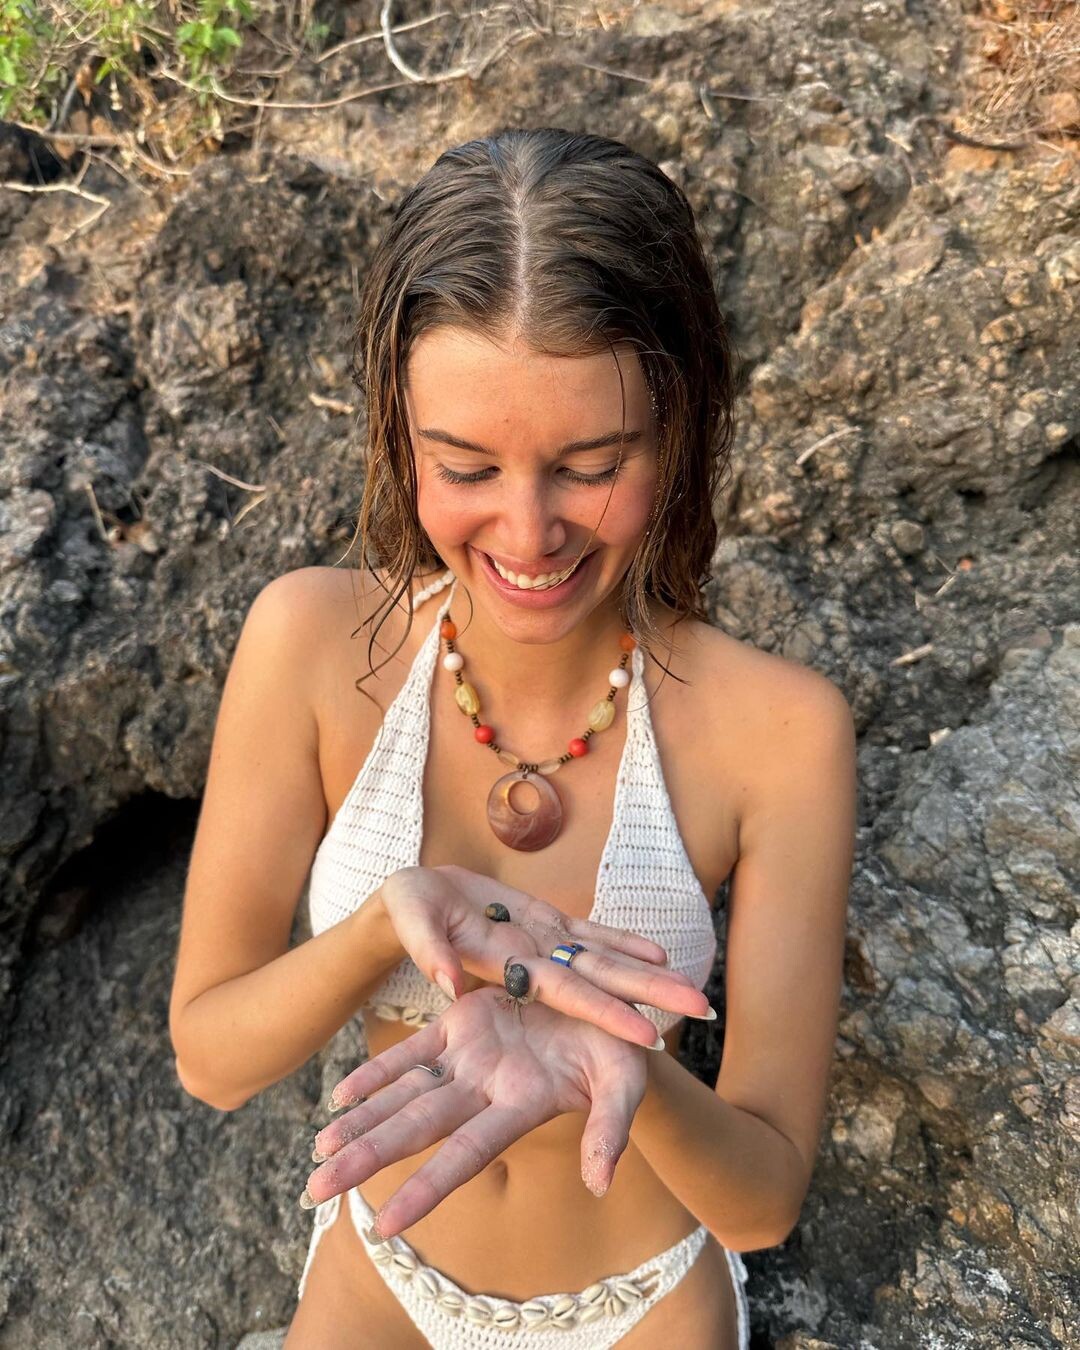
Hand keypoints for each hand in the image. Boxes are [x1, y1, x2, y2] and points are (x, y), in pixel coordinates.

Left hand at [304, 987, 648, 1237]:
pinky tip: (341, 1095)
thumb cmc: (622, 1049)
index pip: (466, 1154)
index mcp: (520, 1105)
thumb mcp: (624, 1081)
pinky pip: (412, 1052)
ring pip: (405, 1094)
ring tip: (317, 1149)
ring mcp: (469, 1057)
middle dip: (367, 1158)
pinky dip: (377, 1072)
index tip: (384, 1225)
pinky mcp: (461, 1024)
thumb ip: (611, 1127)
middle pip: (417, 1129)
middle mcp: (485, 1090)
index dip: (428, 1187)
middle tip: (314, 1191)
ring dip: (361, 1121)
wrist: (606, 1005)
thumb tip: (600, 1183)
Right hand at [379, 863, 712, 1050]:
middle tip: (704, 1010)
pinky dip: (623, 941)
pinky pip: (590, 935)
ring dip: (647, 973)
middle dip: (651, 996)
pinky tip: (657, 953)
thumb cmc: (407, 912)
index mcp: (508, 972)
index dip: (606, 1013)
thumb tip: (449, 987)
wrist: (408, 900)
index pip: (569, 994)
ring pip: (604, 961)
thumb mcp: (412, 924)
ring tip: (694, 987)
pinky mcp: (546, 923)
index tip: (648, 1037)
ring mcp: (544, 944)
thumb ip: (430, 952)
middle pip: (603, 982)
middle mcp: (536, 965)